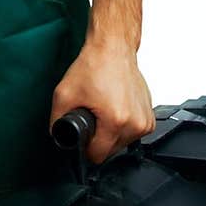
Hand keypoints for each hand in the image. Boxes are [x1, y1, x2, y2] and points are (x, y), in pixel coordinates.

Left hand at [49, 35, 155, 164]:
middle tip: (94, 113)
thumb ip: (56, 122)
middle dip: (99, 137)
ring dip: (111, 132)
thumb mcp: (64, 94)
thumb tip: (58, 137)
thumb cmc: (94, 66)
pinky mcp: (150, 117)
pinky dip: (123, 124)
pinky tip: (115, 107)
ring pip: (122, 143)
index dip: (85, 147)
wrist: (113, 49)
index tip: (84, 132)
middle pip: (111, 151)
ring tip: (105, 108)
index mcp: (116, 121)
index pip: (97, 156)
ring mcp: (145, 121)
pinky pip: (132, 132)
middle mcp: (135, 123)